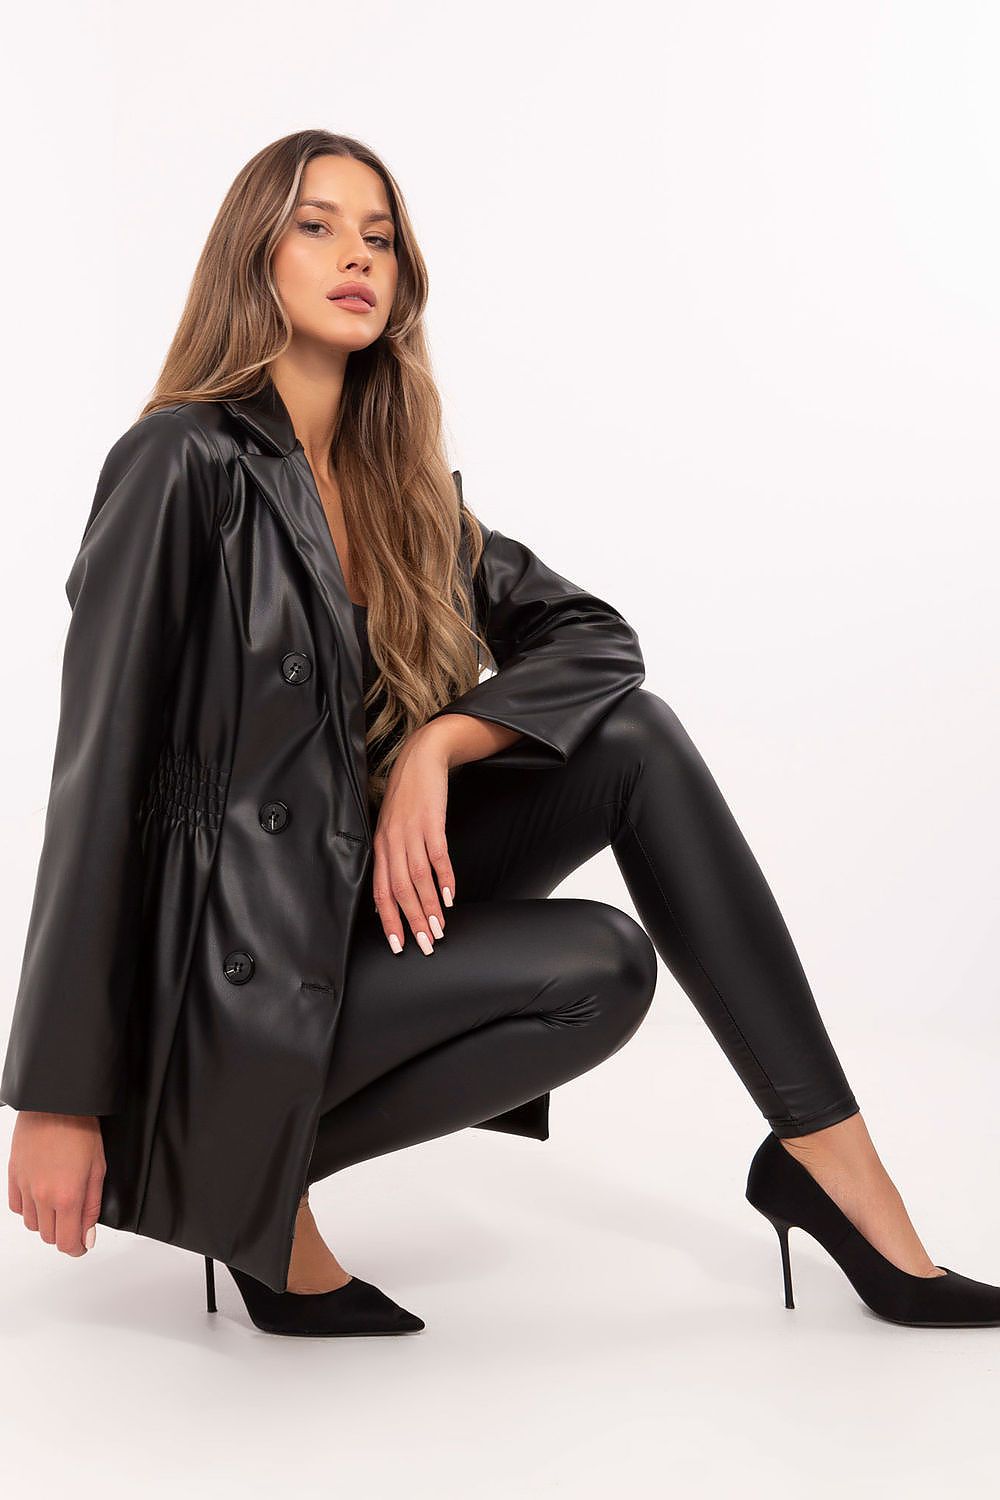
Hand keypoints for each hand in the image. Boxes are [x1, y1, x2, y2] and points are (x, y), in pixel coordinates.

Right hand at [8, 1111, 105, 1257]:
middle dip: (64, 1233)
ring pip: (33, 1225)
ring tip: (60, 1201)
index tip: (82, 1244)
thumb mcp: (98, 1169)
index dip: (76, 1248)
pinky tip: (42, 1195)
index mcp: (67, 1196)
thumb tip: (87, 1236)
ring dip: (47, 1221)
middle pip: (49, 1237)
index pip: (66, 1242)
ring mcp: (25, 1187)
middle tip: (76, 1219)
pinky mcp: (13, 1177)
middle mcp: (42, 1196)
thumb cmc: (81, 1130)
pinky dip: (30, 1208)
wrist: (56, 1104)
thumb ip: (92, 1207)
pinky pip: (18, 1207)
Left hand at [371, 726, 455, 953]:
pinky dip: (445, 878)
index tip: (399, 945)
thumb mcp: (392, 827)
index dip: (389, 920)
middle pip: (399, 890)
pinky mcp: (431, 821)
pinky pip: (438, 855)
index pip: (380, 891)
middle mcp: (391, 842)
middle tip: (425, 944)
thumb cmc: (407, 796)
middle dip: (412, 921)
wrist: (421, 758)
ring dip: (429, 906)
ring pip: (418, 878)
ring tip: (440, 928)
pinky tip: (450, 896)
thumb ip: (393, 857)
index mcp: (381, 847)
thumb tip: (396, 893)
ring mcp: (411, 831)